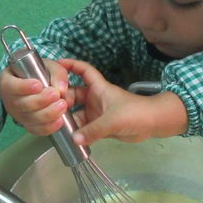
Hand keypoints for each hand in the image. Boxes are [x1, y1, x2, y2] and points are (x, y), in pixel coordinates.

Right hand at [0, 58, 73, 135]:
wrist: (36, 86)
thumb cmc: (38, 74)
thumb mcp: (47, 66)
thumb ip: (56, 73)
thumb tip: (61, 89)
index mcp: (8, 82)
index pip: (12, 86)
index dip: (24, 87)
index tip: (38, 85)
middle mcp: (10, 101)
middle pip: (23, 104)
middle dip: (41, 100)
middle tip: (55, 94)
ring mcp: (18, 115)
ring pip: (31, 118)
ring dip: (48, 113)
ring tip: (62, 105)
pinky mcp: (28, 125)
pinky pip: (37, 130)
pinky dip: (49, 127)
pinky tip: (59, 120)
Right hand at [60, 58, 187, 144]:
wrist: (154, 124)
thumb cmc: (135, 113)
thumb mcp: (113, 120)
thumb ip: (93, 130)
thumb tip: (74, 139)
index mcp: (99, 88)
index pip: (83, 71)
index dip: (71, 65)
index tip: (56, 64)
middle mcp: (94, 99)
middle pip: (73, 95)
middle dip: (62, 99)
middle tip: (48, 107)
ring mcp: (96, 113)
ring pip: (76, 113)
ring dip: (67, 119)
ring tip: (53, 124)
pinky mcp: (99, 127)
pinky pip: (83, 128)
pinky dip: (76, 132)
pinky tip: (66, 137)